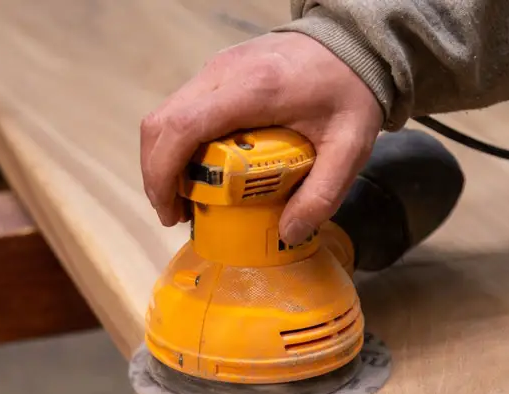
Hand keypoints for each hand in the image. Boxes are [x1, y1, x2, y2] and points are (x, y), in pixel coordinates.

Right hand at [140, 31, 383, 244]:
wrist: (352, 42)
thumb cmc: (349, 92)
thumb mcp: (350, 147)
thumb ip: (323, 194)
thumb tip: (286, 234)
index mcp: (253, 90)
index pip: (183, 126)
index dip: (163, 173)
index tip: (171, 212)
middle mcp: (223, 73)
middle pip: (161, 123)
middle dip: (157, 175)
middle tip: (176, 214)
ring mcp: (215, 68)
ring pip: (164, 116)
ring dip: (163, 161)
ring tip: (184, 199)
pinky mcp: (215, 72)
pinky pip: (180, 109)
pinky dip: (176, 145)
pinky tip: (197, 171)